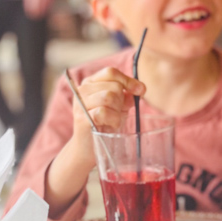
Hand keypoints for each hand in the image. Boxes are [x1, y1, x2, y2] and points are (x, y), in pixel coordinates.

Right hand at [46, 67, 145, 217]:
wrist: (88, 148)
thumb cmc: (104, 124)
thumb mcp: (117, 106)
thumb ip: (126, 95)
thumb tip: (140, 88)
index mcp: (90, 82)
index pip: (111, 72)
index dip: (128, 80)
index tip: (141, 90)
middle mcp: (82, 90)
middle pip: (113, 86)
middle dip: (122, 101)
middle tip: (119, 112)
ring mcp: (80, 103)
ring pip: (109, 96)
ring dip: (117, 110)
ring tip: (114, 119)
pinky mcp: (82, 118)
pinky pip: (104, 112)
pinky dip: (113, 119)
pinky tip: (111, 126)